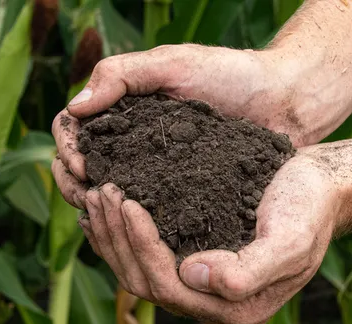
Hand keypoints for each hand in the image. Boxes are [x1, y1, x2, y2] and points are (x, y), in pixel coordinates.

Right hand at [51, 43, 338, 208]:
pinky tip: (133, 231)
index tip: (79, 164)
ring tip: (107, 213)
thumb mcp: (174, 64)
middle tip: (88, 193)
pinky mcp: (182, 195)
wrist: (283, 100)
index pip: (74, 130)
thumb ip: (123, 75)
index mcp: (124, 111)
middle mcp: (135, 144)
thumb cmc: (231, 74)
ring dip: (99, 206)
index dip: (67, 147)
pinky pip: (148, 212)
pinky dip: (132, 222)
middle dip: (75, 181)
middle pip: (85, 167)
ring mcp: (157, 172)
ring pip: (111, 194)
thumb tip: (74, 108)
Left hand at [79, 152, 338, 323]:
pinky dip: (124, 235)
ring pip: (140, 271)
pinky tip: (109, 211)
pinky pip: (149, 256)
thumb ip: (248, 272)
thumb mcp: (290, 240)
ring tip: (97, 194)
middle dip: (118, 239)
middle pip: (145, 283)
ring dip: (113, 236)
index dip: (141, 246)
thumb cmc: (310, 209)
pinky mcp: (198, 260)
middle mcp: (215, 304)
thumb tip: (193, 276)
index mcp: (237, 308)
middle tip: (101, 191)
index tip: (126, 200)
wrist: (323, 189)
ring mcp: (204, 285)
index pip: (168, 286)